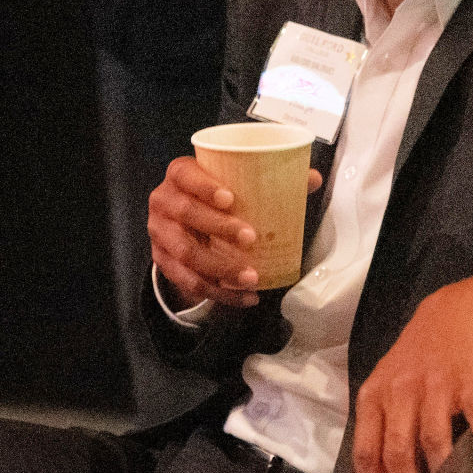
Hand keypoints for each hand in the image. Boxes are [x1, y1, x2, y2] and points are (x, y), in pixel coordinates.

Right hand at [147, 156, 321, 309]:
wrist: (181, 220)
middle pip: (185, 213)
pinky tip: (243, 297)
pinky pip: (187, 281)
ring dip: (220, 268)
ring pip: (186, 253)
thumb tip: (313, 178)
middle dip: (218, 227)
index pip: (184, 174)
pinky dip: (218, 293)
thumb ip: (272, 179)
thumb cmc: (213, 196)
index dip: (203, 186)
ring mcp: (160, 233)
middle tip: (251, 238)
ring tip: (252, 277)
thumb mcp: (233, 182)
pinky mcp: (163, 261)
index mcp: (180, 176)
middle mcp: (164, 201)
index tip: (230, 199)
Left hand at [351, 269, 472, 472]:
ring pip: (432, 439)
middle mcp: (399, 392)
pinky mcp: (467, 379)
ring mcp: (434, 385)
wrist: (453, 311)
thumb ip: (377, 432)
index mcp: (374, 397)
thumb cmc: (417, 359)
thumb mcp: (386, 387)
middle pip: (397, 450)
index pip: (366, 450)